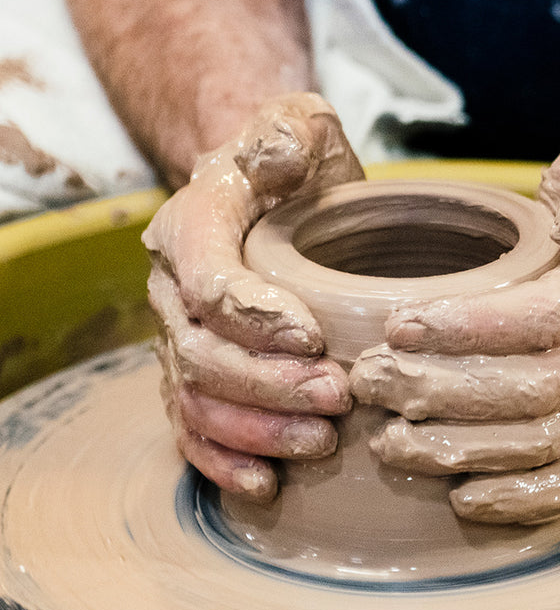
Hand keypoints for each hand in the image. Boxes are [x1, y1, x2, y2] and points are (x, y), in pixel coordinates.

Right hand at [143, 93, 363, 501]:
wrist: (269, 194)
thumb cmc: (289, 162)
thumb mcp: (295, 126)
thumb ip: (287, 134)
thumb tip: (276, 154)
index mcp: (190, 229)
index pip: (208, 282)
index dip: (255, 318)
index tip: (315, 339)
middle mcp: (173, 290)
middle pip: (204, 354)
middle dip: (269, 385)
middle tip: (338, 397)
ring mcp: (181, 339)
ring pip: (198, 401)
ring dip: (256, 430)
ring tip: (319, 441)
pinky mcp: (200, 375)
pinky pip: (194, 430)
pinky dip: (223, 462)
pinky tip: (265, 483)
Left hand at [350, 127, 559, 523]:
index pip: (539, 318)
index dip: (463, 330)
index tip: (396, 330)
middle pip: (531, 389)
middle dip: (440, 392)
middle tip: (371, 384)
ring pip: (543, 442)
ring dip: (461, 449)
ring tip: (391, 441)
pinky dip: (518, 498)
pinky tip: (461, 495)